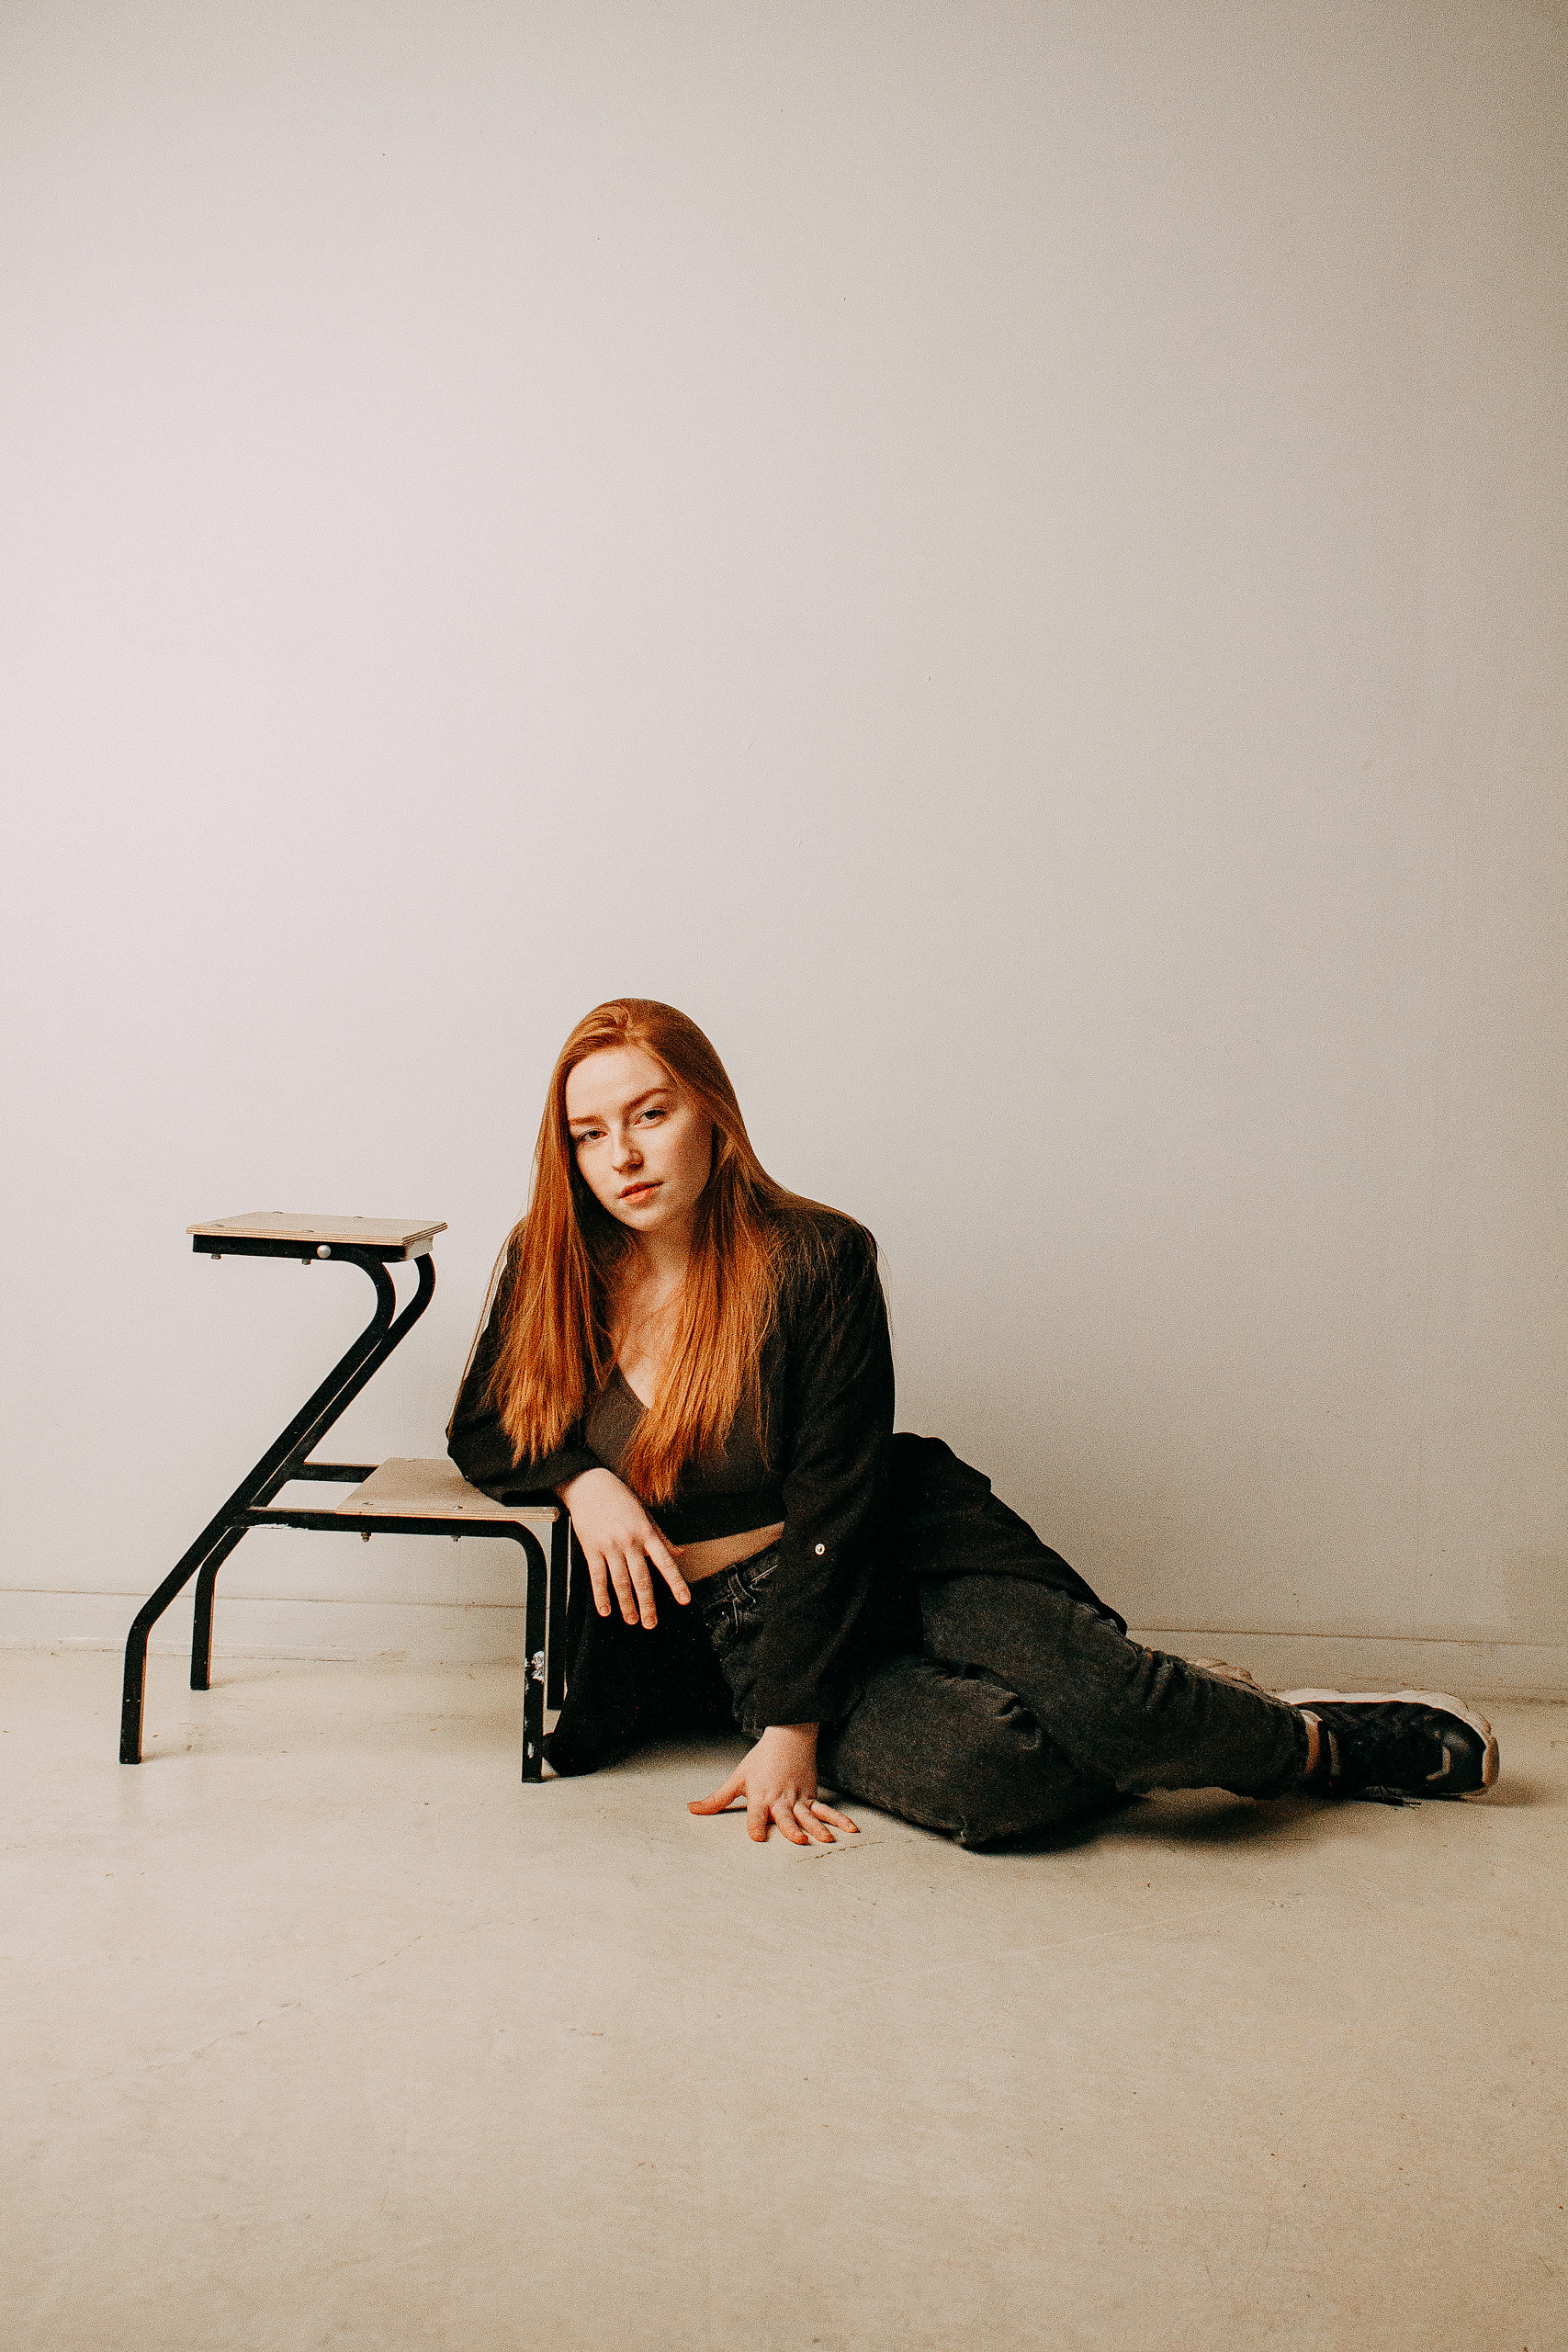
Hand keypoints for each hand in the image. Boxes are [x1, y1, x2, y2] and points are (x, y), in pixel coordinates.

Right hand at [558, 1466, 688, 1627]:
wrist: (590, 1485)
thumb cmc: (619, 1499)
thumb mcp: (645, 1515)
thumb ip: (662, 1538)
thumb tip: (679, 1554)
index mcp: (646, 1532)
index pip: (665, 1562)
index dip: (676, 1582)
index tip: (684, 1599)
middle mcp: (629, 1541)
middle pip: (641, 1579)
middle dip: (648, 1604)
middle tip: (651, 1623)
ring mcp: (609, 1546)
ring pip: (620, 1582)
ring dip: (627, 1604)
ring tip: (632, 1619)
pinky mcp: (591, 1549)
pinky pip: (597, 1577)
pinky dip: (601, 1596)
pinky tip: (606, 1610)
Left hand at [688, 1724, 858, 1844]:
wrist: (788, 1737)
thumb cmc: (760, 1760)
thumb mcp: (737, 1778)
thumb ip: (716, 1799)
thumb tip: (690, 1809)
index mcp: (760, 1796)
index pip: (755, 1814)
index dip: (755, 1825)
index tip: (756, 1837)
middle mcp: (780, 1799)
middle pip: (785, 1816)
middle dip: (791, 1829)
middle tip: (798, 1841)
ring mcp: (798, 1797)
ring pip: (809, 1815)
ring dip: (818, 1827)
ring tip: (826, 1840)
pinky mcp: (812, 1795)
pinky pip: (826, 1810)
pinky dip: (838, 1819)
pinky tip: (850, 1830)